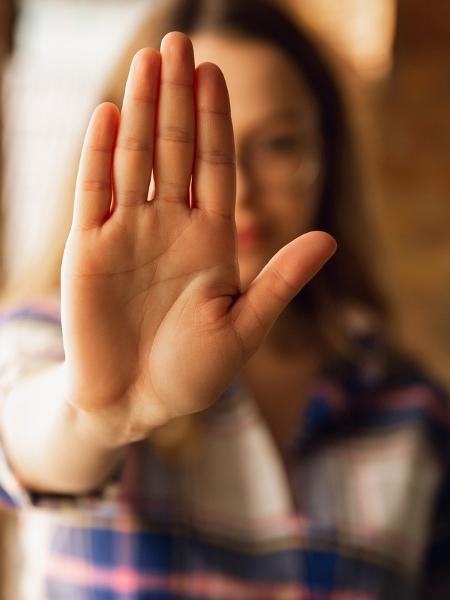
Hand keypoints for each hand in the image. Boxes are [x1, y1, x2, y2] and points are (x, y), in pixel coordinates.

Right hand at [61, 32, 335, 446]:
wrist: (136, 403)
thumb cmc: (193, 374)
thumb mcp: (244, 328)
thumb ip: (279, 281)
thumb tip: (328, 238)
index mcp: (211, 241)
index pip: (215, 166)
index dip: (216, 119)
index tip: (215, 72)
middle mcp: (170, 227)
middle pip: (176, 149)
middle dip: (179, 97)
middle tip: (179, 41)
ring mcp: (127, 234)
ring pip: (134, 158)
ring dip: (142, 110)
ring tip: (148, 61)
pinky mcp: (87, 249)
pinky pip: (93, 191)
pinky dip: (99, 154)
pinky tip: (108, 114)